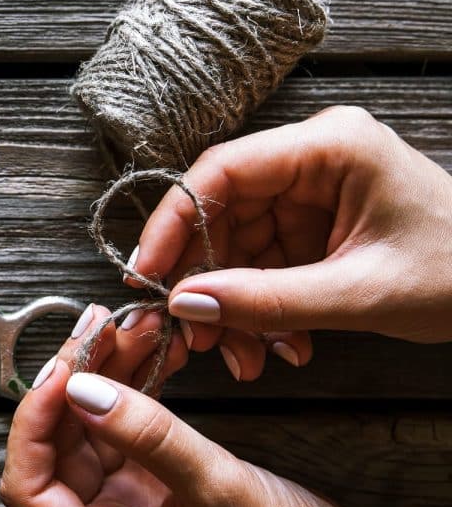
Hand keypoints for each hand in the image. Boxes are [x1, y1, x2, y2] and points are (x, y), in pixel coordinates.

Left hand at [0, 304, 451, 506]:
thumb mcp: (218, 490)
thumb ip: (148, 436)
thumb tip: (82, 387)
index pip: (29, 487)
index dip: (34, 424)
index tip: (62, 369)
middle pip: (54, 446)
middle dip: (72, 381)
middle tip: (97, 327)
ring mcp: (120, 505)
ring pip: (86, 426)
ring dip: (103, 373)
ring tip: (129, 324)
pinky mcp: (146, 482)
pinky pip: (120, 424)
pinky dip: (130, 384)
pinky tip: (145, 346)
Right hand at [132, 105, 451, 380]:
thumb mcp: (360, 293)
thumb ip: (267, 299)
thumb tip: (185, 303)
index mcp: (330, 146)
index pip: (222, 171)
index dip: (174, 223)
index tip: (147, 276)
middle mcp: (314, 158)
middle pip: (223, 212)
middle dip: (208, 280)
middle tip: (195, 336)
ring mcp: (314, 191)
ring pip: (239, 245)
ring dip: (234, 306)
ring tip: (245, 360)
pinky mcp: (317, 224)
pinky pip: (266, 263)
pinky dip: (262, 308)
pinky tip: (276, 348)